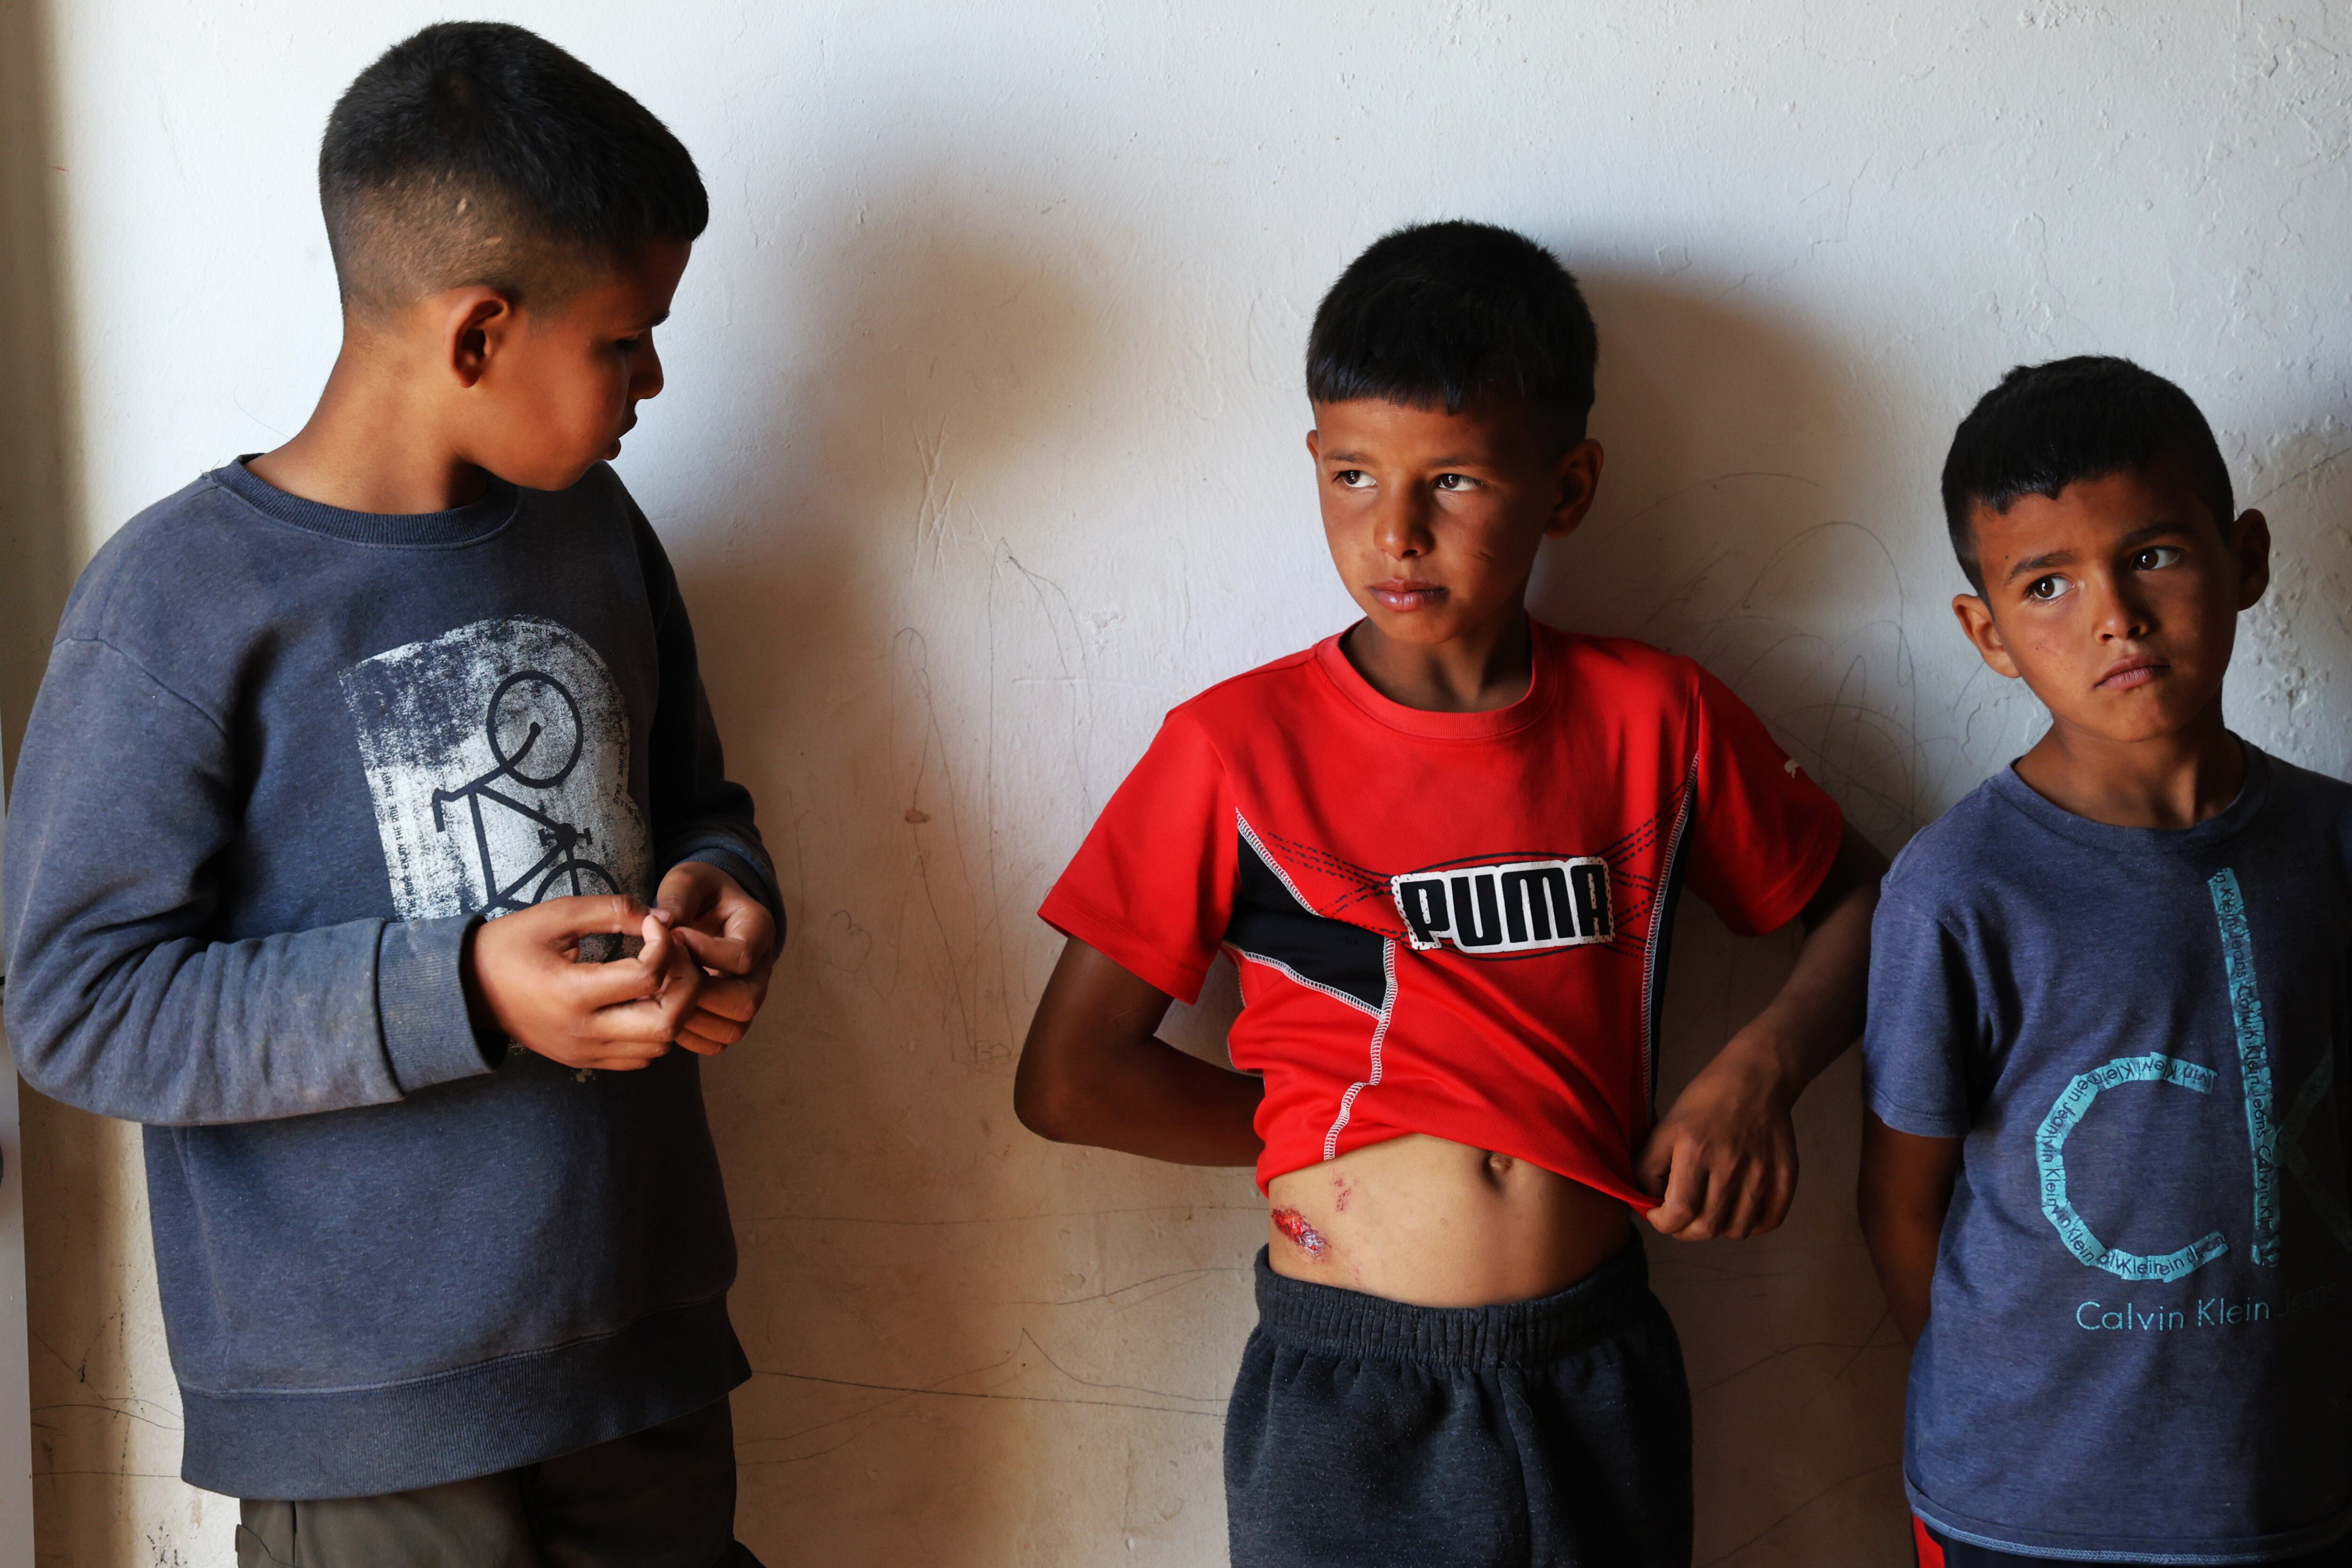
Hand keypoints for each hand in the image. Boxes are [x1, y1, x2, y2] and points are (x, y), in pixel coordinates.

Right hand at [465, 894, 703, 1071]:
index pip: (648, 976)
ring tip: (663, 975)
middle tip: (676, 955)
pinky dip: (657, 1030)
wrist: (469, 990)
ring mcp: (585, 1051)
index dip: (666, 944)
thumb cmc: (511, 945)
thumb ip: (611, 910)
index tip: (653, 925)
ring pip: (661, 1044)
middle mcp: (582, 1031)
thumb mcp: (556, 915)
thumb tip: (662, 917)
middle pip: (667, 1022)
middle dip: (686, 984)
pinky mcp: (585, 1060)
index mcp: (572, 992)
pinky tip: (644, 1000)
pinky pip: (641, 1057)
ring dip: (675, 1008)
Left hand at [654, 861, 778, 1054]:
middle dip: (699, 994)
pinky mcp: (729, 1015)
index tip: (673, 937)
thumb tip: (662, 924)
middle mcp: (761, 968)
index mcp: (758, 930)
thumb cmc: (698, 891)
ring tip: (661, 994)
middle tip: (665, 976)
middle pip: (746, 1001)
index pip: (742, 957)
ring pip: (734, 1029)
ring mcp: (747, 995)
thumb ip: (678, 896)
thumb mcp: (688, 880)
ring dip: (692, 1018)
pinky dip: (689, 1035)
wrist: (706, 907)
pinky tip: (665, 1008)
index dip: (704, 953)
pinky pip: (716, 1043)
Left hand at [1636, 1035, 1798, 1240]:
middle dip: (1686, 1231)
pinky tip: (1738, 1208)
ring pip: (1738, 1230)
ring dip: (1718, 1229)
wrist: (1755, 1079)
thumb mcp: (1665, 1128)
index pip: (1679, 1212)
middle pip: (1708, 1228)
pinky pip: (1769, 1221)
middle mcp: (1730, 1164)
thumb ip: (1649, 1168)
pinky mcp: (1785, 1175)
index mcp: (1695, 1150)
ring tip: (1710, 1210)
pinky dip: (1751, 1224)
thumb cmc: (1703, 1103)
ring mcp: (1761, 1172)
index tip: (1659, 1216)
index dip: (1663, 1223)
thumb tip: (1649, 1207)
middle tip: (1682, 1219)